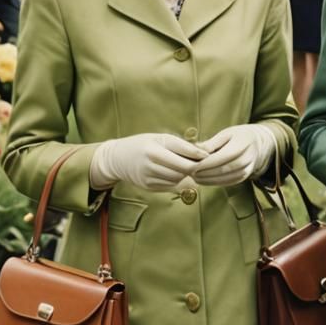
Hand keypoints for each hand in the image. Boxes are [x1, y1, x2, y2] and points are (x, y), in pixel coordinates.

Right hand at [89, 133, 208, 190]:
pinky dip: (176, 180)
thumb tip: (204, 152)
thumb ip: (180, 145)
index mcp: (154, 148)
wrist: (117, 158)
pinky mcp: (148, 186)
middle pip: (182, 169)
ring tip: (186, 165)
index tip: (208, 155)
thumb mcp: (160, 138)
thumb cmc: (144, 144)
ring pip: (178, 178)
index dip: (198, 155)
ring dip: (185, 174)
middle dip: (193, 166)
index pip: (183, 153)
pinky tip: (175, 172)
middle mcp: (150, 162)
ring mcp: (148, 176)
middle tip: (200, 162)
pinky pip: (170, 185)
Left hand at [190, 124, 276, 185]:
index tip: (192, 166)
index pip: (222, 157)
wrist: (257, 143)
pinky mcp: (245, 177)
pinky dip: (215, 182)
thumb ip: (211, 143)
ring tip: (194, 177)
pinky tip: (204, 180)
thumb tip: (194, 150)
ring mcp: (248, 169)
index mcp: (243, 144)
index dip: (206, 163)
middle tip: (190, 173)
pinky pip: (229, 182)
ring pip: (226, 178)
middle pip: (223, 169)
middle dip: (205, 173)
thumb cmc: (238, 136)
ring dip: (208, 180)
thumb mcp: (226, 133)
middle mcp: (248, 158)